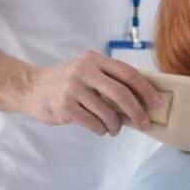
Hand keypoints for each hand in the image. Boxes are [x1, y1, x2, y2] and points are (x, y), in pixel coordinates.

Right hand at [21, 50, 161, 135]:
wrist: (31, 87)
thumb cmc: (67, 82)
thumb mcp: (88, 71)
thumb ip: (110, 79)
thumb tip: (142, 99)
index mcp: (95, 59)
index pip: (128, 73)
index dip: (146, 89)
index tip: (157, 103)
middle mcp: (85, 71)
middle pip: (121, 93)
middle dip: (137, 111)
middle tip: (144, 123)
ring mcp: (73, 88)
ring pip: (107, 112)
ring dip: (116, 125)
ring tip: (115, 129)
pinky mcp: (65, 106)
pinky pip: (93, 123)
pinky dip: (102, 129)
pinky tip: (101, 129)